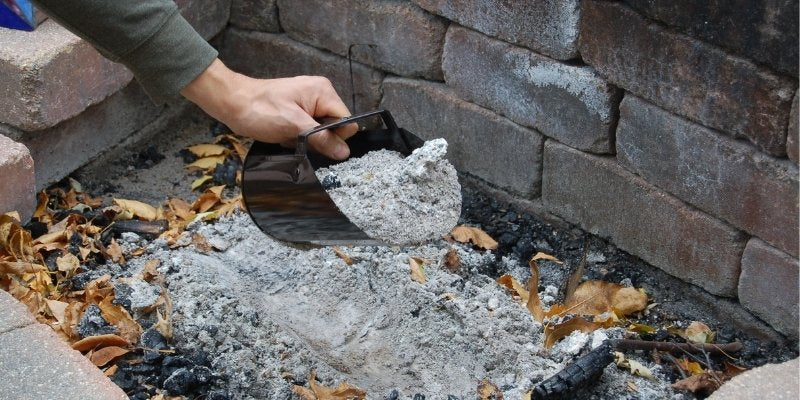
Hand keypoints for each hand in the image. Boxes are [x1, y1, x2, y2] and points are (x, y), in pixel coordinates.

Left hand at [180, 59, 357, 159]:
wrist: (231, 103)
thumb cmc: (260, 110)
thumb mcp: (294, 126)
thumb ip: (322, 139)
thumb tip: (344, 152)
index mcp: (323, 92)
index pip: (346, 121)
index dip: (335, 137)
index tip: (315, 140)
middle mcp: (320, 95)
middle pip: (334, 127)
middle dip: (318, 139)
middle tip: (297, 136)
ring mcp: (308, 103)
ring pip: (321, 132)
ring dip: (307, 140)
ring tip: (288, 134)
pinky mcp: (298, 112)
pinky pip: (308, 131)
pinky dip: (298, 137)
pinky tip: (284, 134)